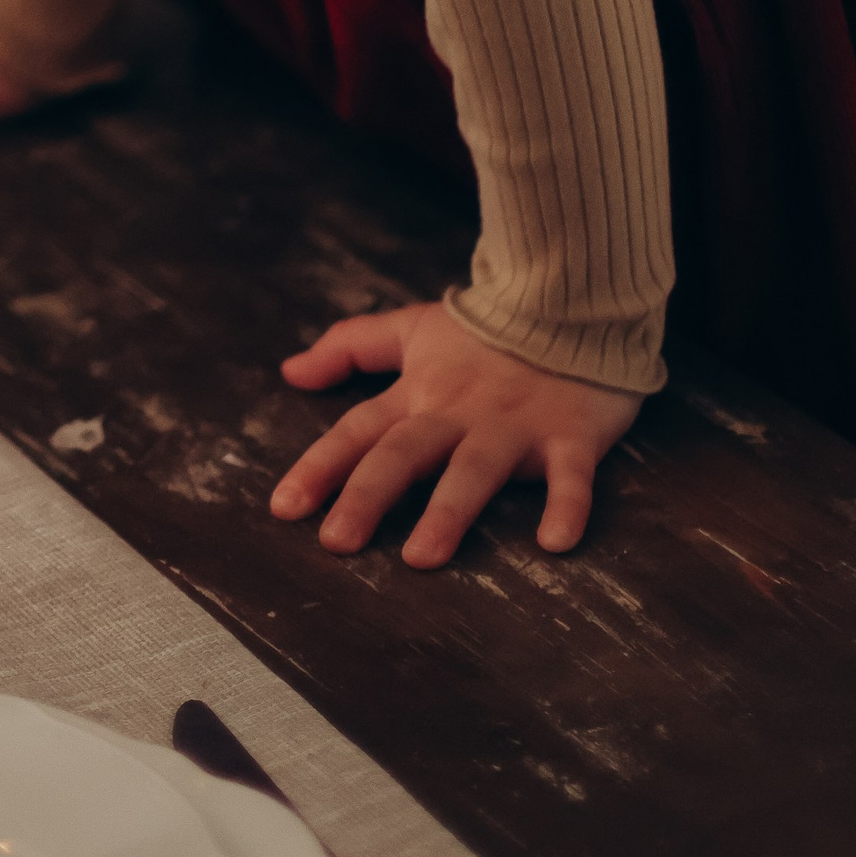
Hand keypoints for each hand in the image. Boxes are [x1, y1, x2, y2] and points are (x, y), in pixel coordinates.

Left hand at [272, 299, 640, 568]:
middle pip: (405, 453)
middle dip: (368, 495)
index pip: (359, 430)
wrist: (569, 299)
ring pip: (475, 469)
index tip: (284, 508)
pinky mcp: (571, 433)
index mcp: (420, 392)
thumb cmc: (486, 328)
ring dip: (449, 511)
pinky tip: (555, 544)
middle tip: (336, 542)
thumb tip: (290, 371)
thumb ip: (349, 346)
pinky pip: (570, 475)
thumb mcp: (411, 328)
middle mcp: (459, 411)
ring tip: (421, 557)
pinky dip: (566, 506)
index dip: (320, 466)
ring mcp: (515, 424)